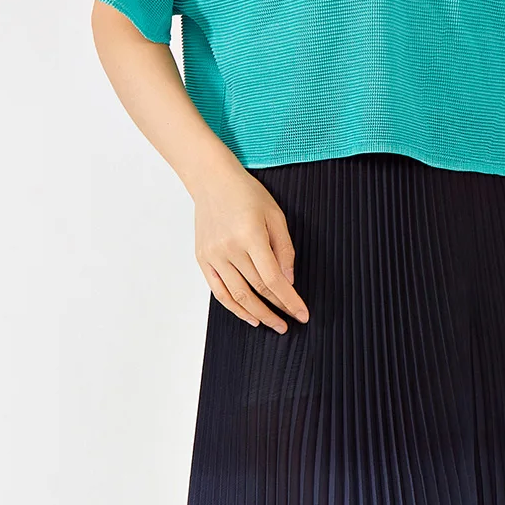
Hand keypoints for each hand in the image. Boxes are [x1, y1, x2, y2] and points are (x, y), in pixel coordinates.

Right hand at [192, 163, 309, 332]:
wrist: (212, 181)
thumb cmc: (247, 194)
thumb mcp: (275, 215)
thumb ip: (284, 249)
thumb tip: (289, 281)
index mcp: (250, 236)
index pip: (273, 279)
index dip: (289, 300)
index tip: (302, 314)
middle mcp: (229, 249)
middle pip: (257, 289)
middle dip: (277, 310)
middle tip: (290, 323)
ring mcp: (213, 255)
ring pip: (237, 295)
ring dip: (257, 314)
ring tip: (272, 324)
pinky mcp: (202, 259)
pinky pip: (219, 291)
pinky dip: (234, 307)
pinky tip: (249, 316)